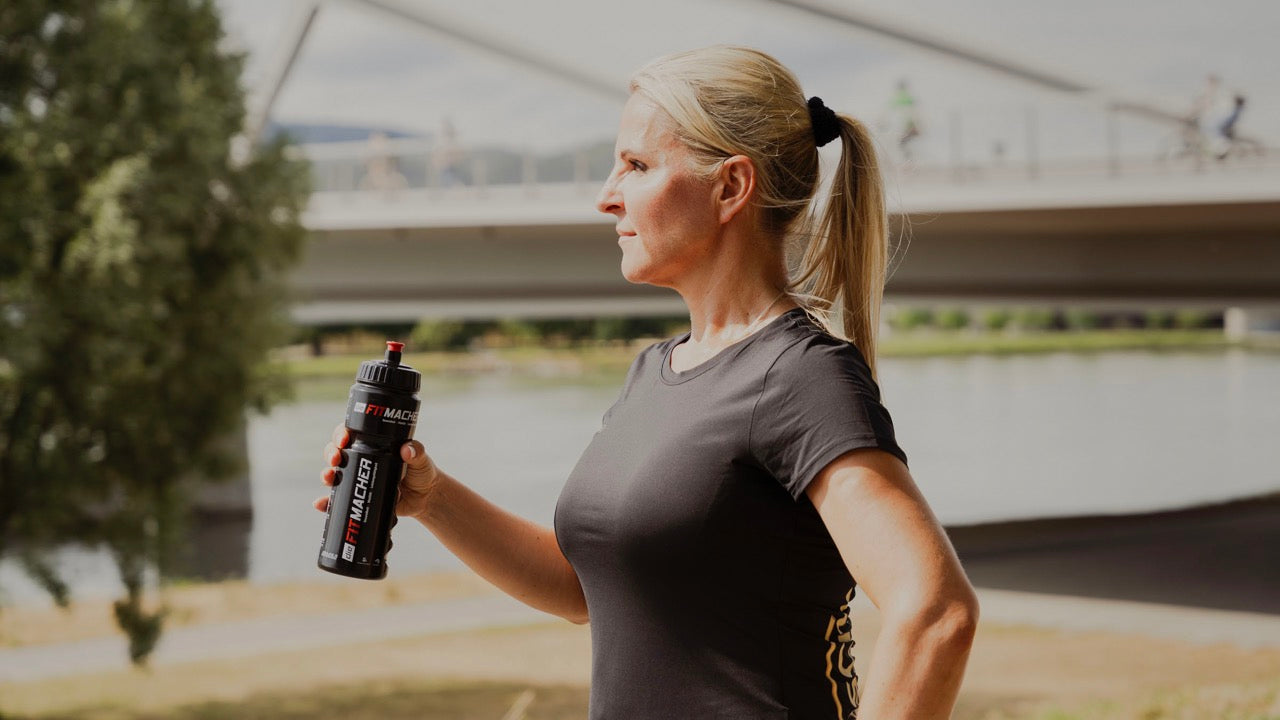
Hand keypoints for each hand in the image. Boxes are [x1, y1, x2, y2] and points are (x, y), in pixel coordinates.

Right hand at [315, 423, 441, 519]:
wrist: (425, 498)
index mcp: (373, 445)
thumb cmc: (422, 472)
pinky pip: (338, 499)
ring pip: (333, 473)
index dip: (342, 433)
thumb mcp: (421, 459)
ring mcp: (357, 478)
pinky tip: (321, 503)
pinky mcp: (358, 496)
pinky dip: (326, 502)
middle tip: (335, 459)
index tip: (344, 439)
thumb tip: (407, 449)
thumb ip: (417, 452)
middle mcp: (361, 459)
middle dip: (331, 453)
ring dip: (326, 474)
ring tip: (329, 478)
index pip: (351, 433)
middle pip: (336, 452)